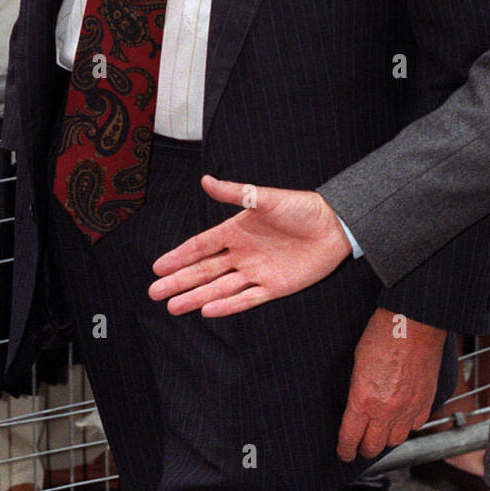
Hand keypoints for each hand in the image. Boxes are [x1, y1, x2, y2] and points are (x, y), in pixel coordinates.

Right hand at [148, 175, 351, 315]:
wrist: (335, 226)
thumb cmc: (302, 208)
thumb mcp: (267, 198)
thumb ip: (237, 193)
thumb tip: (205, 180)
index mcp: (237, 230)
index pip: (201, 246)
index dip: (179, 256)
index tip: (158, 267)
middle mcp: (243, 253)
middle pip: (204, 270)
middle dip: (179, 281)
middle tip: (154, 293)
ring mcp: (257, 271)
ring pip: (219, 287)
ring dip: (196, 296)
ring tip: (172, 306)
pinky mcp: (274, 287)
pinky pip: (246, 299)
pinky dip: (227, 305)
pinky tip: (207, 310)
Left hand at [337, 310, 446, 460]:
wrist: (414, 322)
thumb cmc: (383, 334)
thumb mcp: (357, 363)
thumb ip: (357, 390)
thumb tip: (357, 407)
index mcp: (363, 399)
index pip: (351, 437)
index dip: (345, 449)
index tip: (344, 453)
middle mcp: (386, 410)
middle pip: (373, 446)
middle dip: (364, 449)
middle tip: (360, 447)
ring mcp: (408, 408)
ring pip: (396, 440)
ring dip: (386, 439)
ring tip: (380, 433)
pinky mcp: (426, 402)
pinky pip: (416, 425)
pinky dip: (407, 425)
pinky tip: (402, 418)